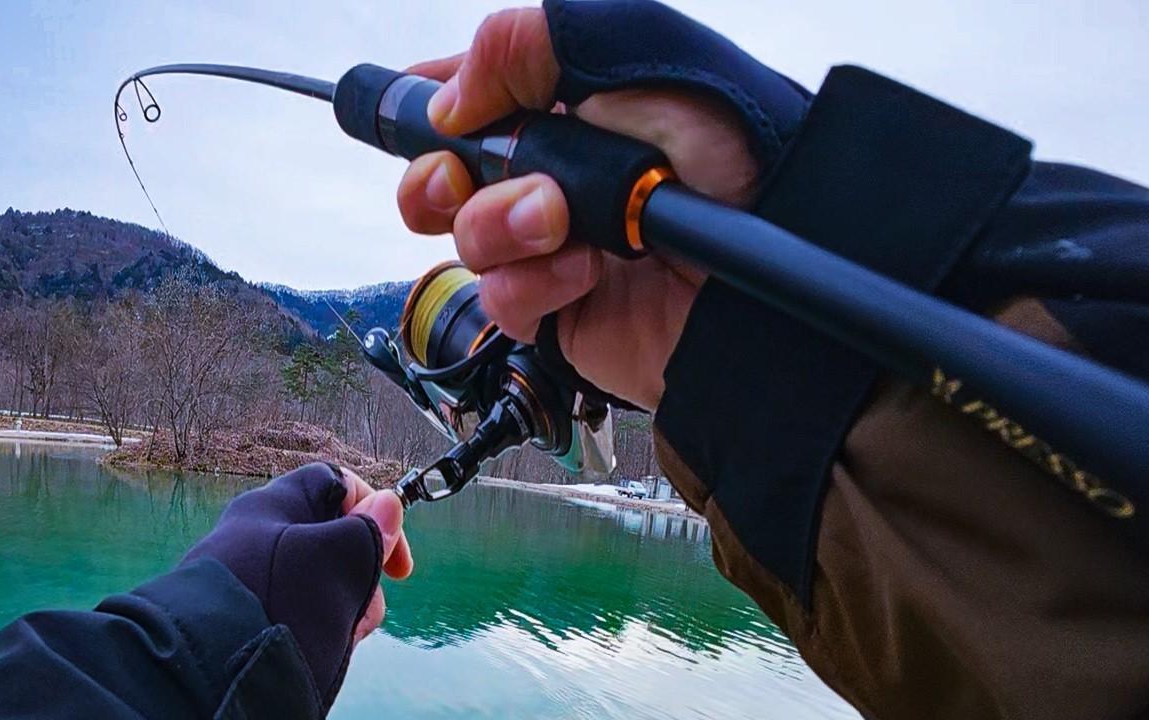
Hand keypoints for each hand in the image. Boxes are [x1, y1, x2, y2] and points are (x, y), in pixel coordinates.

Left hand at [182, 463, 411, 707]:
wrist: (210, 672)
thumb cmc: (280, 605)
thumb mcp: (342, 561)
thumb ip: (371, 530)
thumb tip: (388, 502)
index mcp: (276, 505)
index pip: (337, 483)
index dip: (375, 510)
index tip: (395, 560)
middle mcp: (258, 533)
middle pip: (333, 537)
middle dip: (361, 573)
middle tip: (363, 608)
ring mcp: (249, 573)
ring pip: (318, 578)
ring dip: (343, 604)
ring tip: (339, 635)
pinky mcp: (243, 610)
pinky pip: (293, 605)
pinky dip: (314, 622)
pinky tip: (317, 645)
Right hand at [396, 7, 760, 410]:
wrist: (772, 258)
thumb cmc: (732, 145)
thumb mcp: (633, 50)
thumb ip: (527, 43)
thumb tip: (449, 104)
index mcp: (565, 104)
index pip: (466, 95)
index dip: (426, 102)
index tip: (410, 108)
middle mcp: (553, 174)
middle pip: (438, 176)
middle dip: (434, 174)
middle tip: (456, 173)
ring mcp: (553, 246)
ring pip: (461, 240)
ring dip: (497, 225)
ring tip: (557, 220)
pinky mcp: (562, 310)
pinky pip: (501, 301)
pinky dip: (535, 283)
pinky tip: (589, 270)